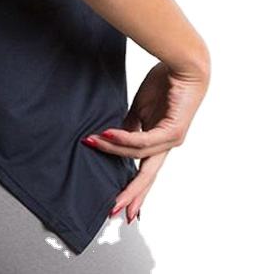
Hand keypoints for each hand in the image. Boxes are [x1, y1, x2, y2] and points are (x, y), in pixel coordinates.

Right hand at [82, 60, 209, 221]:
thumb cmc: (165, 82)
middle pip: (147, 176)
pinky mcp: (173, 128)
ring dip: (113, 150)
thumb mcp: (141, 108)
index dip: (133, 189)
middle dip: (131, 194)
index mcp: (159, 141)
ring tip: (92, 142)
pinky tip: (107, 134)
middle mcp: (168, 145)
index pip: (144, 171)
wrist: (183, 64)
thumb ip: (130, 126)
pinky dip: (124, 138)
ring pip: (139, 155)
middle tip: (115, 211)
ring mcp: (172, 139)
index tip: (122, 208)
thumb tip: (112, 138)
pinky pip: (143, 139)